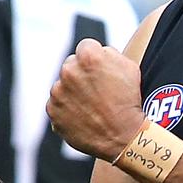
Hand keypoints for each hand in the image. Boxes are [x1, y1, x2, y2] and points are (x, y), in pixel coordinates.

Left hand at [46, 38, 144, 161]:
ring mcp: (59, 91)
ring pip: (63, 84)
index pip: (86, 46)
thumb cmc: (128, 101)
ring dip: (73, 90)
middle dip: (81, 72)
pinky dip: (67, 107)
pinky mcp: (53, 110)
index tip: (100, 69)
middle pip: (72, 63)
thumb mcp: (129, 66)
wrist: (123, 136)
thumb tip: (99, 51)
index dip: (95, 57)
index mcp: (88, 56)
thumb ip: (109, 52)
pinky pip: (57, 102)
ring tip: (91, 104)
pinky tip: (83, 114)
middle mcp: (70, 71)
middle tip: (96, 88)